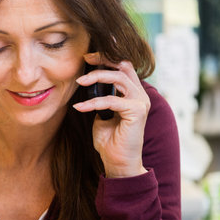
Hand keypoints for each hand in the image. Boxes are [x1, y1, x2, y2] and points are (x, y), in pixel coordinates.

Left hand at [73, 54, 148, 177]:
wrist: (118, 162)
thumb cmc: (110, 140)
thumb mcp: (101, 114)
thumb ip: (99, 98)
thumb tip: (87, 84)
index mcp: (132, 93)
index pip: (123, 66)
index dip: (107, 57)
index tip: (88, 57)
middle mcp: (139, 95)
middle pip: (123, 65)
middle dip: (103, 59)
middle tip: (84, 60)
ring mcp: (140, 102)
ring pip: (119, 78)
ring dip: (97, 77)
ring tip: (79, 82)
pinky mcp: (137, 112)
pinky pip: (111, 100)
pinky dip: (93, 102)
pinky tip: (80, 107)